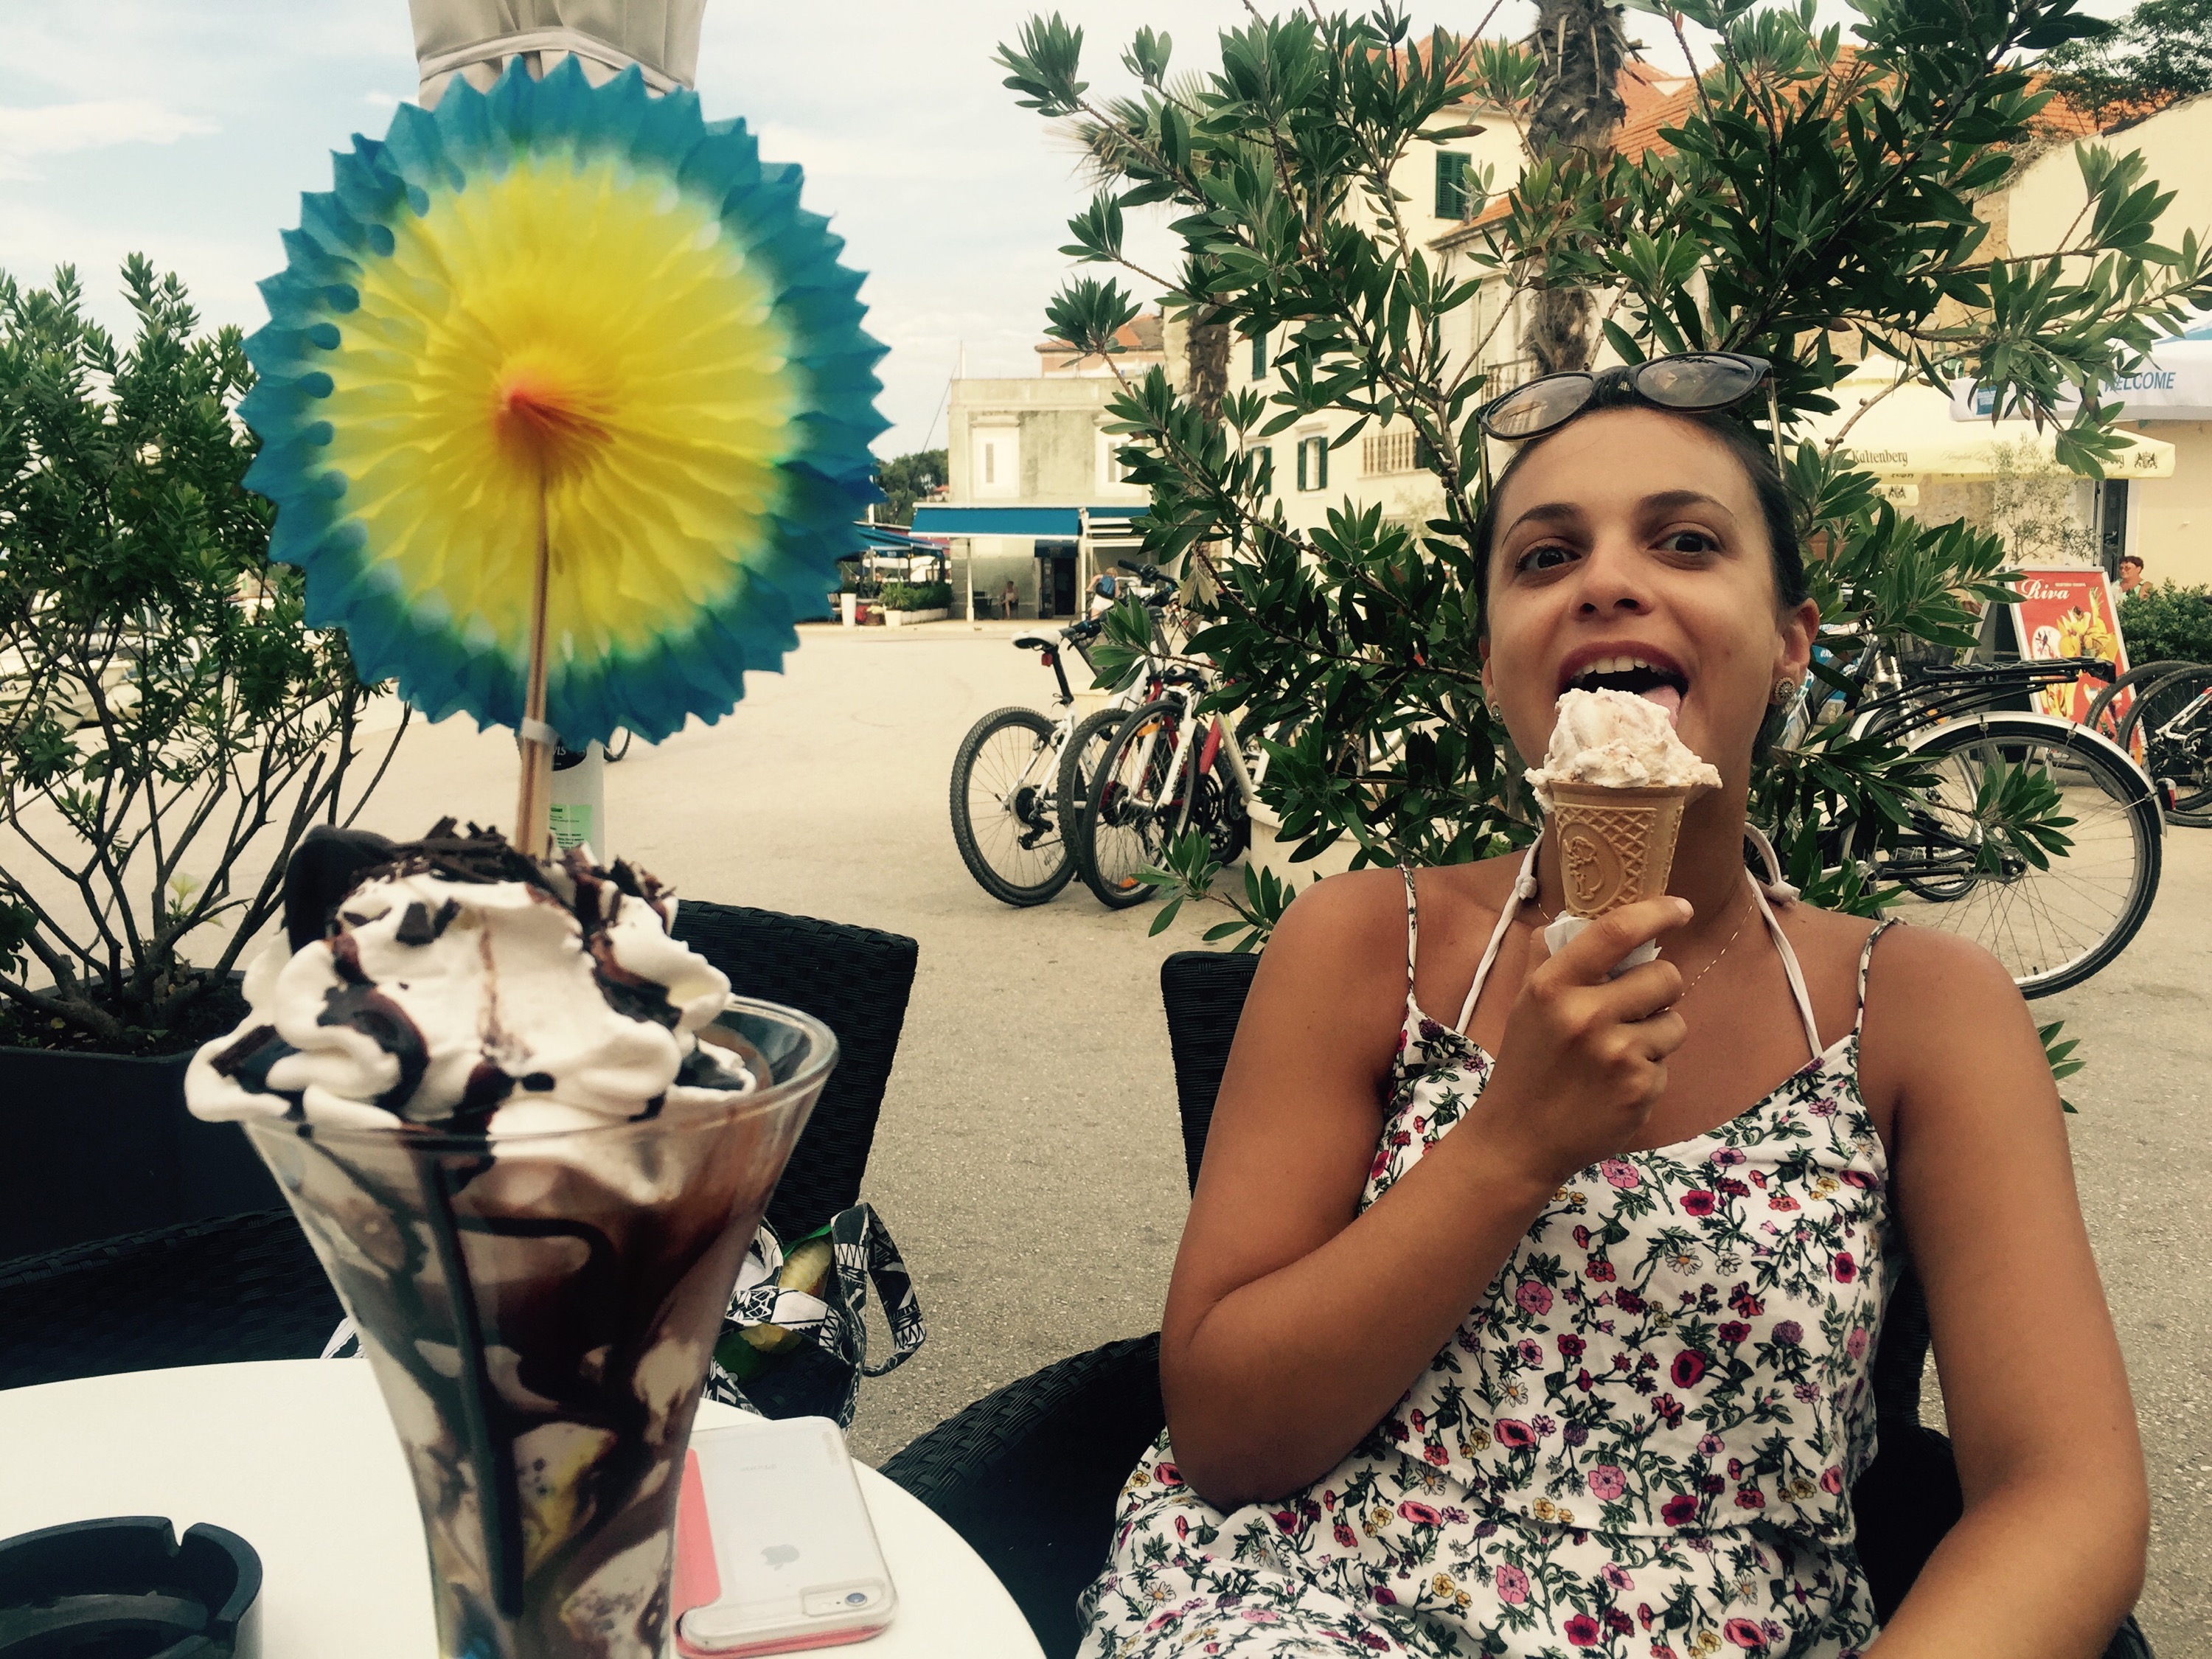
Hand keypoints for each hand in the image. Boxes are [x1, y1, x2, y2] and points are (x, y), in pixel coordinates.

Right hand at [1467, 897, 1691, 1193]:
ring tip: (1619, 1052)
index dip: (1656, 913)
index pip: (1616, 932)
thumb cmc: (1526, 1065)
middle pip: (1665, 976)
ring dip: (1656, 1033)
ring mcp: (1617, 1054)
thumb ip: (1551, 959)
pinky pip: (1667, 1063)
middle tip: (1634, 1007)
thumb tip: (1576, 917)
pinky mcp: (1641, 1089)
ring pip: (1675, 1022)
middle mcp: (1586, 1015)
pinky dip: (1648, 1071)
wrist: (1520, 1139)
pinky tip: (1616, 1085)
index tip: (1681, 908)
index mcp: (1553, 987)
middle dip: (1658, 988)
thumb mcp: (1525, 1005)